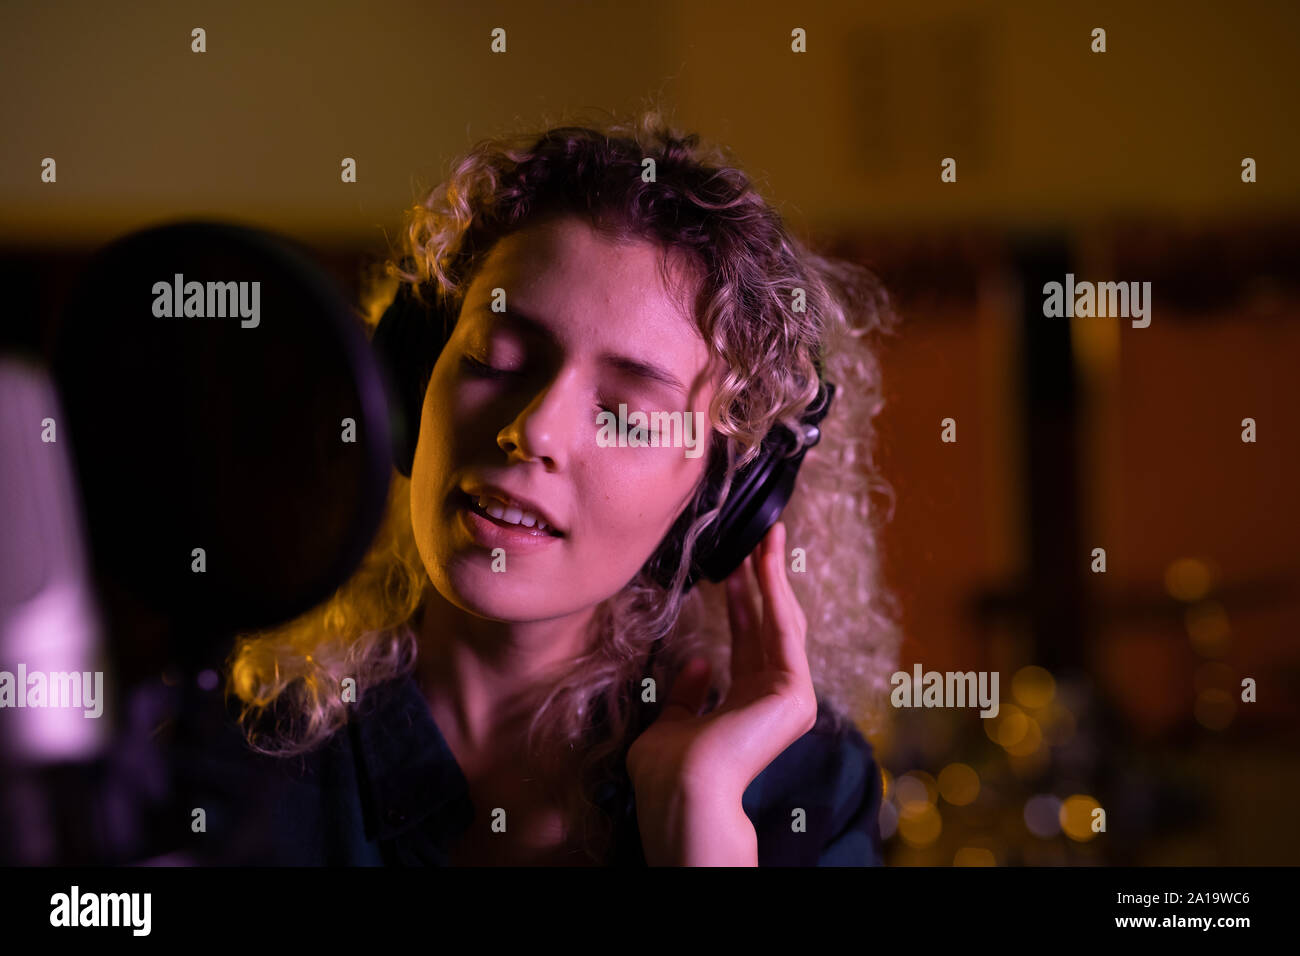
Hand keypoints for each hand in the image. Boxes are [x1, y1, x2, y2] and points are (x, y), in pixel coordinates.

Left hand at [627, 521, 817, 863]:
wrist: (681, 791)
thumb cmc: (671, 770)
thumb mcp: (672, 721)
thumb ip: (689, 693)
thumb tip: (700, 662)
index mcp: (749, 704)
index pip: (749, 638)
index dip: (743, 597)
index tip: (735, 563)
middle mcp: (776, 697)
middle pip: (771, 621)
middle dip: (764, 576)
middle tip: (759, 532)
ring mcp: (791, 695)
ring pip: (781, 618)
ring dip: (773, 574)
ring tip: (766, 533)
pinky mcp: (795, 691)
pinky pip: (784, 629)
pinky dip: (776, 592)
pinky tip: (765, 561)